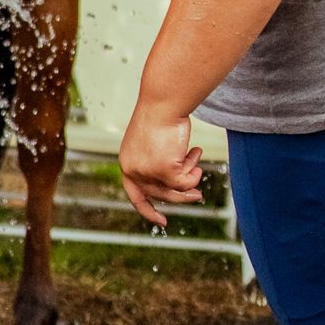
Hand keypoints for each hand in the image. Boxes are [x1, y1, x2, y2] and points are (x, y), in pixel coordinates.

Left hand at [118, 100, 204, 231]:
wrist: (163, 103)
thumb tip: (180, 187)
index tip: (161, 222)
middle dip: (181, 196)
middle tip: (198, 196)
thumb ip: (158, 163)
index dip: (147, 210)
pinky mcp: (164, 170)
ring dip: (190, 175)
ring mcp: (148, 172)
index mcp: (126, 163)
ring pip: (175, 189)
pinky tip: (195, 151)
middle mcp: (133, 170)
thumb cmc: (160, 117)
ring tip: (195, 158)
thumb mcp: (153, 143)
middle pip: (160, 194)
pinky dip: (193, 169)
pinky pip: (186, 181)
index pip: (134, 194)